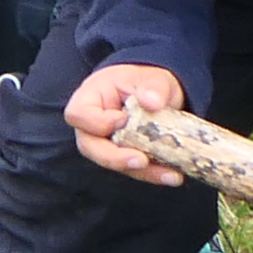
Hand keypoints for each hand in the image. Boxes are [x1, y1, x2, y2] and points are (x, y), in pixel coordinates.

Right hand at [63, 62, 193, 185]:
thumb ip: (153, 87)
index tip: (122, 119)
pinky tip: (173, 175)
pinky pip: (133, 170)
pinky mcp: (124, 157)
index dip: (97, 122)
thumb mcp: (152, 78)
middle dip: (115, 158)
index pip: (79, 114)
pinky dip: (153, 173)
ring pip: (114, 163)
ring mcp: (107, 143)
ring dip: (141, 172)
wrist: (157, 93)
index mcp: (90, 97)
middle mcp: (93, 124)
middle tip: (141, 161)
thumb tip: (152, 101)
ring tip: (169, 174)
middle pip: (90, 147)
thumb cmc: (145, 81)